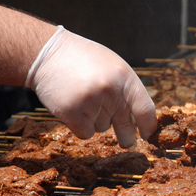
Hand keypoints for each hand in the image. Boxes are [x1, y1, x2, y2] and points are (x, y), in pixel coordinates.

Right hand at [26, 26, 156, 145]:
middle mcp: (110, 89)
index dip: (149, 126)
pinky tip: (74, 109)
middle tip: (127, 141)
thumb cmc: (83, 60)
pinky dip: (81, 126)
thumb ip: (126, 89)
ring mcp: (91, 101)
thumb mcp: (113, 66)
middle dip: (126, 135)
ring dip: (95, 121)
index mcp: (124, 76)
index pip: (145, 108)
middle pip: (125, 124)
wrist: (46, 53)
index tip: (149, 135)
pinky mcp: (72, 112)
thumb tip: (140, 120)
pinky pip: (86, 133)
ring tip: (83, 99)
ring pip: (103, 128)